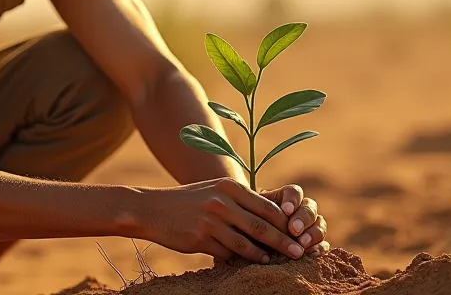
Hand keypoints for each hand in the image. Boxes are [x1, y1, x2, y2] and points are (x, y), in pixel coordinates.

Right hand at [140, 177, 310, 263]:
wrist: (151, 208)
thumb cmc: (187, 201)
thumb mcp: (214, 191)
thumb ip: (239, 202)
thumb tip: (268, 220)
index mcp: (229, 186)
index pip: (267, 206)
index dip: (285, 223)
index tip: (298, 234)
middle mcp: (222, 201)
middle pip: (262, 226)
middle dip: (283, 241)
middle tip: (299, 252)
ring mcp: (211, 220)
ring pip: (247, 243)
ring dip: (264, 255)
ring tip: (276, 261)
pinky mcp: (201, 238)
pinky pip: (228, 253)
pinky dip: (241, 260)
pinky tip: (250, 264)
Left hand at [258, 184, 329, 255]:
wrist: (254, 243)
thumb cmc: (251, 226)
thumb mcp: (251, 217)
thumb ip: (258, 215)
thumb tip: (260, 219)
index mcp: (286, 198)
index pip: (294, 192)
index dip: (292, 200)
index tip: (286, 210)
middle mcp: (301, 209)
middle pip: (309, 207)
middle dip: (302, 219)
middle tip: (294, 230)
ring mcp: (311, 226)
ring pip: (319, 224)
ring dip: (312, 233)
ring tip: (302, 244)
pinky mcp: (316, 243)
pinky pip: (323, 243)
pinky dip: (319, 247)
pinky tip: (312, 253)